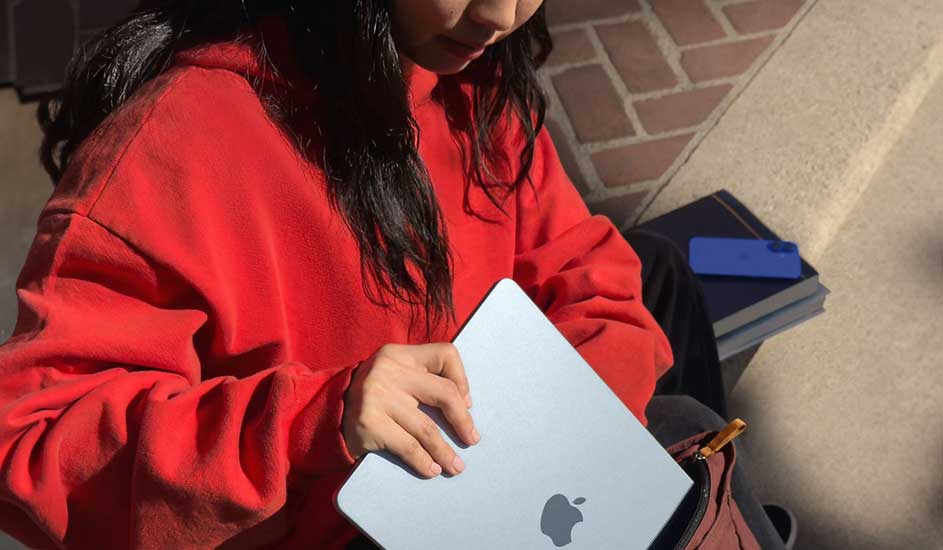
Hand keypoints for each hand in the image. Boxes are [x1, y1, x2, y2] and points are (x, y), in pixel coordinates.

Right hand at [341, 342, 479, 477]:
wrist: (327, 412)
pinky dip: (424, 462)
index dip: (462, 379)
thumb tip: (465, 404)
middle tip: (471, 440)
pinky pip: (408, 447)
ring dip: (446, 452)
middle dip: (462, 421)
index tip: (465, 403)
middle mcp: (388, 370)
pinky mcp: (369, 424)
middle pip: (443, 394)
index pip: (445, 355)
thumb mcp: (395, 375)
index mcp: (399, 354)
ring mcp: (377, 397)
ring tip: (456, 466)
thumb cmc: (374, 396)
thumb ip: (423, 380)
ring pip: (427, 429)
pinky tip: (432, 470)